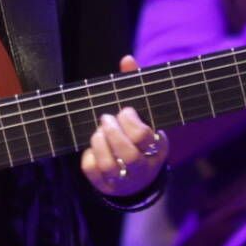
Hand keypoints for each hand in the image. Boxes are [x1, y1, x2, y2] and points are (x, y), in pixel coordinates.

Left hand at [80, 55, 167, 197]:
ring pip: (110, 166)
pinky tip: (92, 149)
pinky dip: (89, 157)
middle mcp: (143, 167)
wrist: (137, 176)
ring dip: (99, 144)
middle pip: (128, 155)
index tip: (124, 110)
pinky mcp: (106, 185)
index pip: (144, 137)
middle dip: (113, 133)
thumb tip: (126, 59)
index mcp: (156, 148)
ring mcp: (124, 180)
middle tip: (106, 119)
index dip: (130, 122)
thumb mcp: (143, 114)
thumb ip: (135, 86)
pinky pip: (93, 172)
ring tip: (98, 132)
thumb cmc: (139, 136)